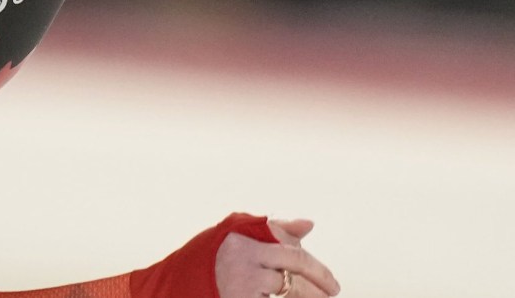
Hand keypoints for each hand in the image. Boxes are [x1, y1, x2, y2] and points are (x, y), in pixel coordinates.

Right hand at [215, 218, 340, 297]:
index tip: (328, 279)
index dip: (315, 266)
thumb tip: (308, 223)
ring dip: (311, 296)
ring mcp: (243, 283)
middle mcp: (243, 258)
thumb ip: (271, 229)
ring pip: (289, 290)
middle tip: (333, 290)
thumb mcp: (237, 236)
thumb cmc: (214, 258)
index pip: (290, 247)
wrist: (182, 285)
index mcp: (242, 238)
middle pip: (294, 264)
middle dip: (319, 278)